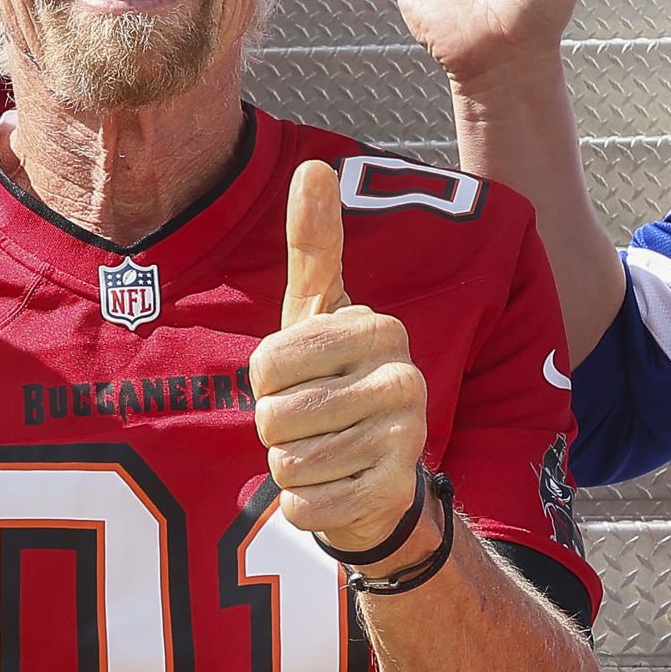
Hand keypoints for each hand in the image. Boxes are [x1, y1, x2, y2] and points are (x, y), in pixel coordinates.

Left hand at [252, 165, 427, 560]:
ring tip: (324, 453)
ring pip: (288, 462)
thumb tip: (315, 166)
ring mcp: (405, 437)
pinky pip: (305, 504)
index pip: (267, 362)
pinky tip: (334, 489)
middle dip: (275, 429)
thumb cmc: (334, 382)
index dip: (265, 382)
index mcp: (377, 328)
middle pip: (274, 416)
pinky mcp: (394, 491)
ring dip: (290, 467)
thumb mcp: (318, 312)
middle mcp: (403, 377)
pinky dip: (304, 505)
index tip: (298, 379)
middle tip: (312, 423)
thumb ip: (315, 244)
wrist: (380, 476)